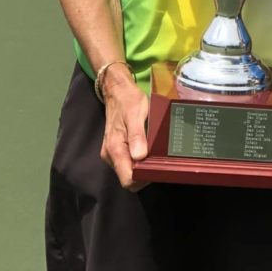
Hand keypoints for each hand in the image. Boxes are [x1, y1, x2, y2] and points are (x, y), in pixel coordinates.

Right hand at [98, 66, 149, 189]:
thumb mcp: (136, 114)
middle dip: (144, 175)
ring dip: (142, 169)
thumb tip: (139, 157)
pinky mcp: (116, 150)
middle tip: (161, 163)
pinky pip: (127, 163)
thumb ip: (137, 136)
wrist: (117, 91)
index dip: (143, 179)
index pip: (127, 179)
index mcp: (115, 149)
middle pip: (128, 178)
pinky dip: (138, 162)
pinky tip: (148, 152)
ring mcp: (112, 154)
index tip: (157, 170)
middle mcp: (110, 155)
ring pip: (128, 172)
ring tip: (156, 157)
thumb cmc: (129, 101)